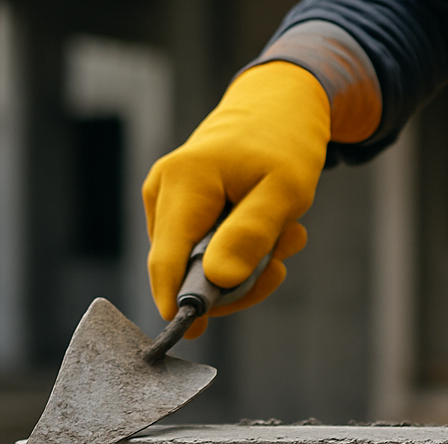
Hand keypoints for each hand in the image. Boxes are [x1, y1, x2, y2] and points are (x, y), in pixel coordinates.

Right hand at [142, 61, 323, 338]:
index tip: (196, 333)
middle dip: (235, 281)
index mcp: (183, 182)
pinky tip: (267, 232)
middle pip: (184, 271)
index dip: (177, 303)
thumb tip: (217, 281)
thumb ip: (250, 235)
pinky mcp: (179, 210)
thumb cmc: (284, 144)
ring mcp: (166, 201)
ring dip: (244, 266)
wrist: (280, 106)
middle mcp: (163, 191)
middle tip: (280, 264)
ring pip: (196, 267)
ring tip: (283, 236)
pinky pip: (202, 253)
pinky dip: (238, 254)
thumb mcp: (284, 191)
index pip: (167, 261)